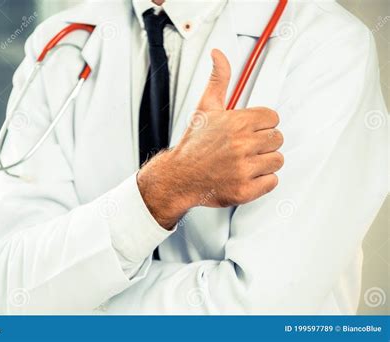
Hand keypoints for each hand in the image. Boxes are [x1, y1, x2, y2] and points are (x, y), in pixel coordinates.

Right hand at [138, 49, 283, 228]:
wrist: (179, 176)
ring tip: (244, 163)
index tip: (248, 131)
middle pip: (277, 139)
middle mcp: (242, 145)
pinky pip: (272, 181)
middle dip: (263, 143)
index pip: (273, 118)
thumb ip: (218, 79)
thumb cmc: (193, 144)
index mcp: (237, 123)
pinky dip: (262, 181)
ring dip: (264, 162)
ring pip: (277, 160)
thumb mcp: (205, 107)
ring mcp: (244, 169)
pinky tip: (245, 176)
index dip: (260, 125)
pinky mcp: (246, 190)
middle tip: (244, 148)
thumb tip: (218, 54)